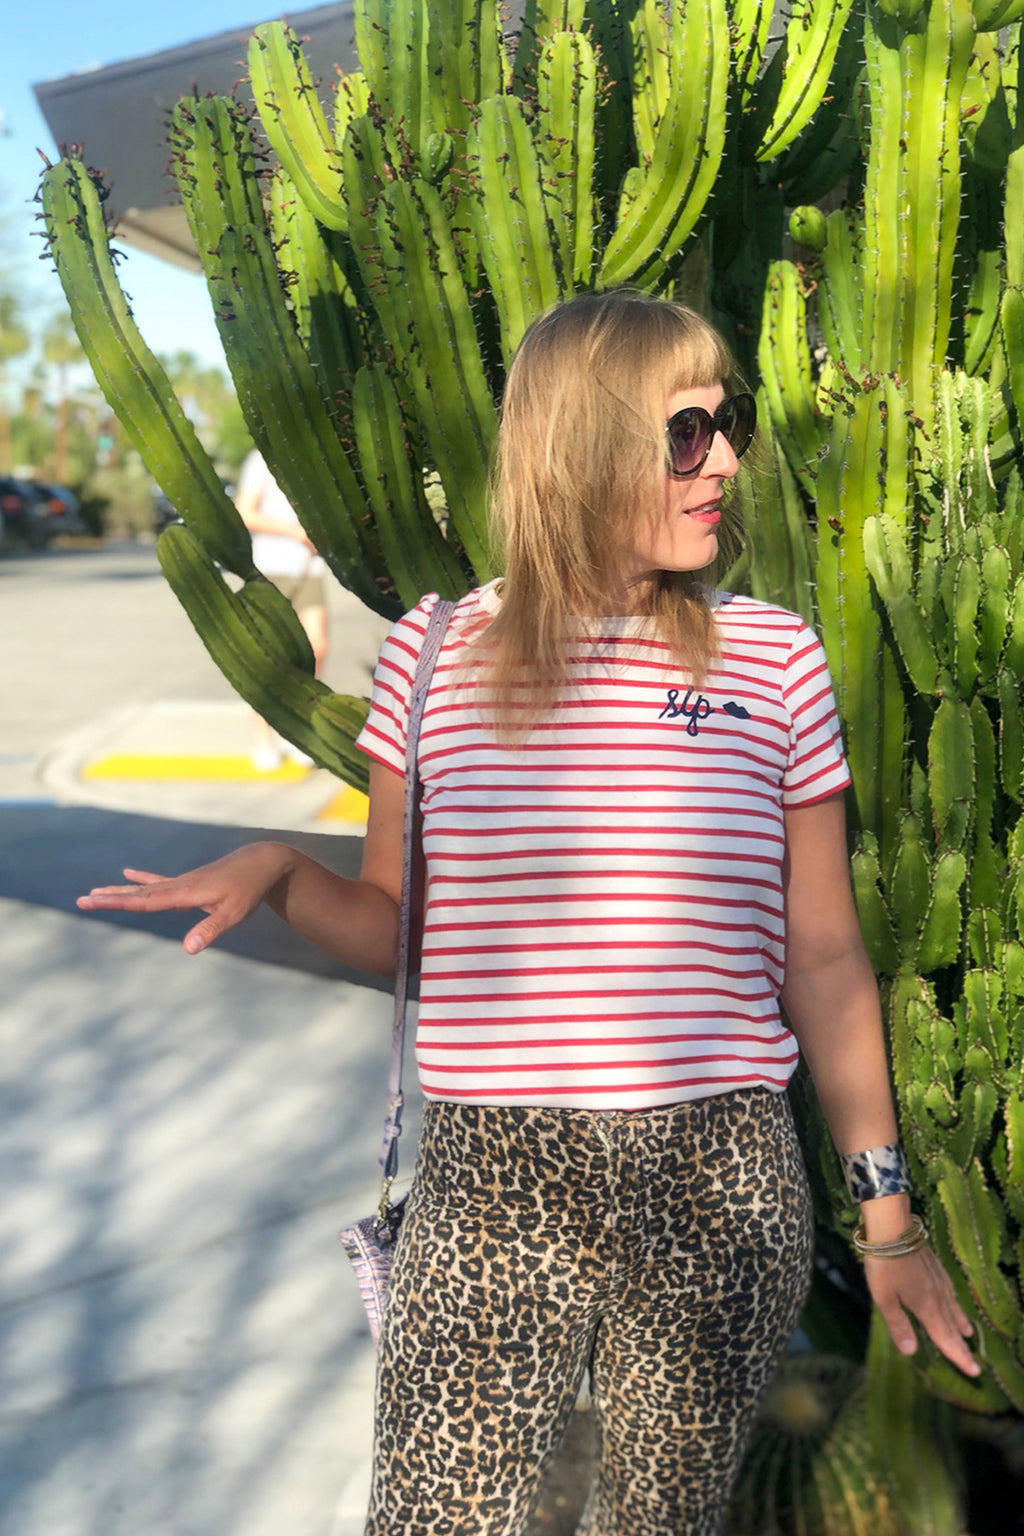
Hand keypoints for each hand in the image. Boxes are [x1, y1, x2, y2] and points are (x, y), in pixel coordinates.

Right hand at [77, 843, 291, 954]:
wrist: (262, 861)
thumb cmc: (249, 888)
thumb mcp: (234, 913)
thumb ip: (210, 930)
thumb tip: (187, 949)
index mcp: (185, 893)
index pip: (144, 902)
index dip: (117, 903)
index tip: (92, 901)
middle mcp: (179, 885)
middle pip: (137, 895)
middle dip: (109, 899)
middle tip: (80, 900)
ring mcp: (183, 882)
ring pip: (144, 889)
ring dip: (119, 891)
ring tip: (94, 893)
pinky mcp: (190, 882)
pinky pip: (160, 882)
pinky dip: (142, 880)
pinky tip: (127, 874)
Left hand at [865, 1244, 979, 1377]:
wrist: (893, 1228)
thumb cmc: (884, 1265)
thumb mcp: (884, 1298)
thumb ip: (898, 1325)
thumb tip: (911, 1352)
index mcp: (926, 1307)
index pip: (944, 1337)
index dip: (958, 1355)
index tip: (974, 1371)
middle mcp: (937, 1296)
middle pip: (952, 1326)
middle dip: (962, 1346)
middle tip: (974, 1364)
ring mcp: (938, 1279)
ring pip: (952, 1307)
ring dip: (960, 1322)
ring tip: (968, 1333)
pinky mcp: (934, 1266)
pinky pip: (949, 1291)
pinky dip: (954, 1302)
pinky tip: (953, 1300)